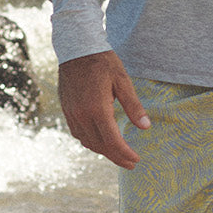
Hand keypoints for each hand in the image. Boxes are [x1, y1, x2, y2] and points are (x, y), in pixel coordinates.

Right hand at [58, 50, 150, 168]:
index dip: (126, 154)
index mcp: (98, 108)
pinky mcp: (67, 111)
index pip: (113, 141)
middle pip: (101, 146)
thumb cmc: (103, 62)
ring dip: (103, 152)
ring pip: (88, 142)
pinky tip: (100, 142)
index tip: (137, 159)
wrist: (76, 49)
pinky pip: (78, 134)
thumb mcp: (123, 81)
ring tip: (118, 155)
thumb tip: (145, 127)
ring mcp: (72, 114)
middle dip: (117, 157)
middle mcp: (82, 115)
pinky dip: (91, 142)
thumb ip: (134, 106)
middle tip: (131, 163)